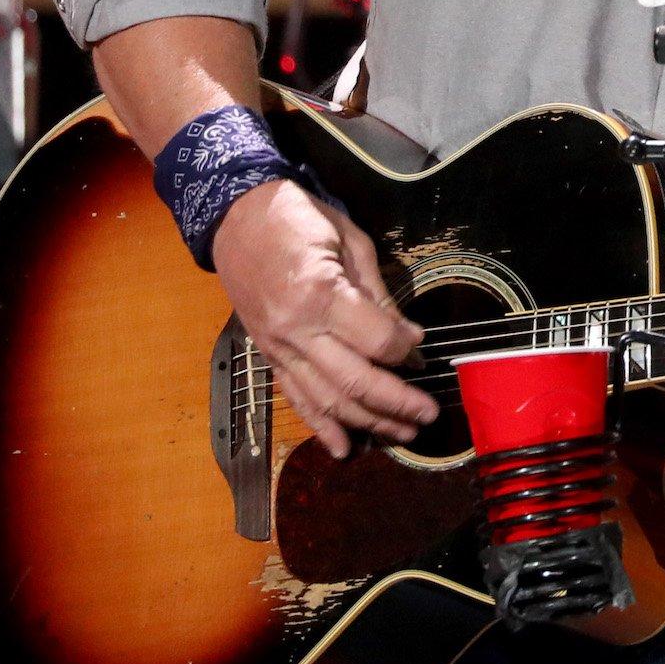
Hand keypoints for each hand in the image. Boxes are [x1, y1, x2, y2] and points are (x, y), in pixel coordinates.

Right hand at [211, 179, 437, 457]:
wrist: (236, 216)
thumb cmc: (298, 218)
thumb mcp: (349, 242)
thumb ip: (378, 294)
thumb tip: (408, 337)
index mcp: (320, 294)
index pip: (377, 341)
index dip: (407, 349)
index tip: (423, 348)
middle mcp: (296, 330)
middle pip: (355, 381)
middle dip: (397, 403)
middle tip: (428, 413)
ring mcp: (278, 347)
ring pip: (327, 399)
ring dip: (368, 421)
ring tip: (402, 432)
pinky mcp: (268, 355)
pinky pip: (296, 397)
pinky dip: (320, 426)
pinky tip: (343, 448)